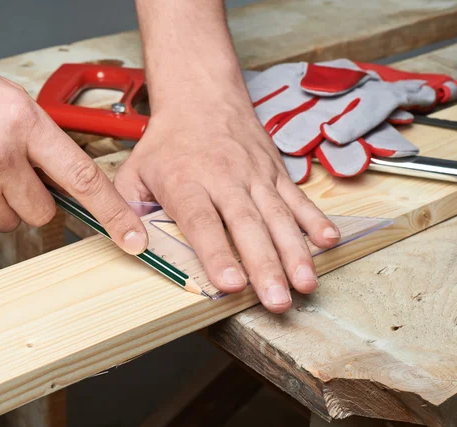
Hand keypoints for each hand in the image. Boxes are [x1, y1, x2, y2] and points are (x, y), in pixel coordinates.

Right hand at [0, 23, 146, 254]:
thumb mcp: (3, 98)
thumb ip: (37, 138)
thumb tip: (62, 178)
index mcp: (22, 121)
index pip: (82, 177)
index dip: (114, 213)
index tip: (133, 237)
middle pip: (44, 211)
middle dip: (33, 198)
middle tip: (9, 172)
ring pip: (11, 222)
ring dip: (0, 205)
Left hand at [114, 98, 339, 312]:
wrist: (201, 96)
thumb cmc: (166, 143)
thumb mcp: (134, 172)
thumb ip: (127, 210)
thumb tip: (131, 246)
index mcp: (186, 182)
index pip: (203, 221)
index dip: (217, 253)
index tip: (231, 283)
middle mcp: (224, 178)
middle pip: (247, 225)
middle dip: (265, 265)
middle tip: (277, 300)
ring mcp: (254, 174)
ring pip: (278, 215)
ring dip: (295, 251)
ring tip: (305, 283)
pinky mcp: (274, 170)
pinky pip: (297, 196)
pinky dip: (315, 219)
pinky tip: (328, 242)